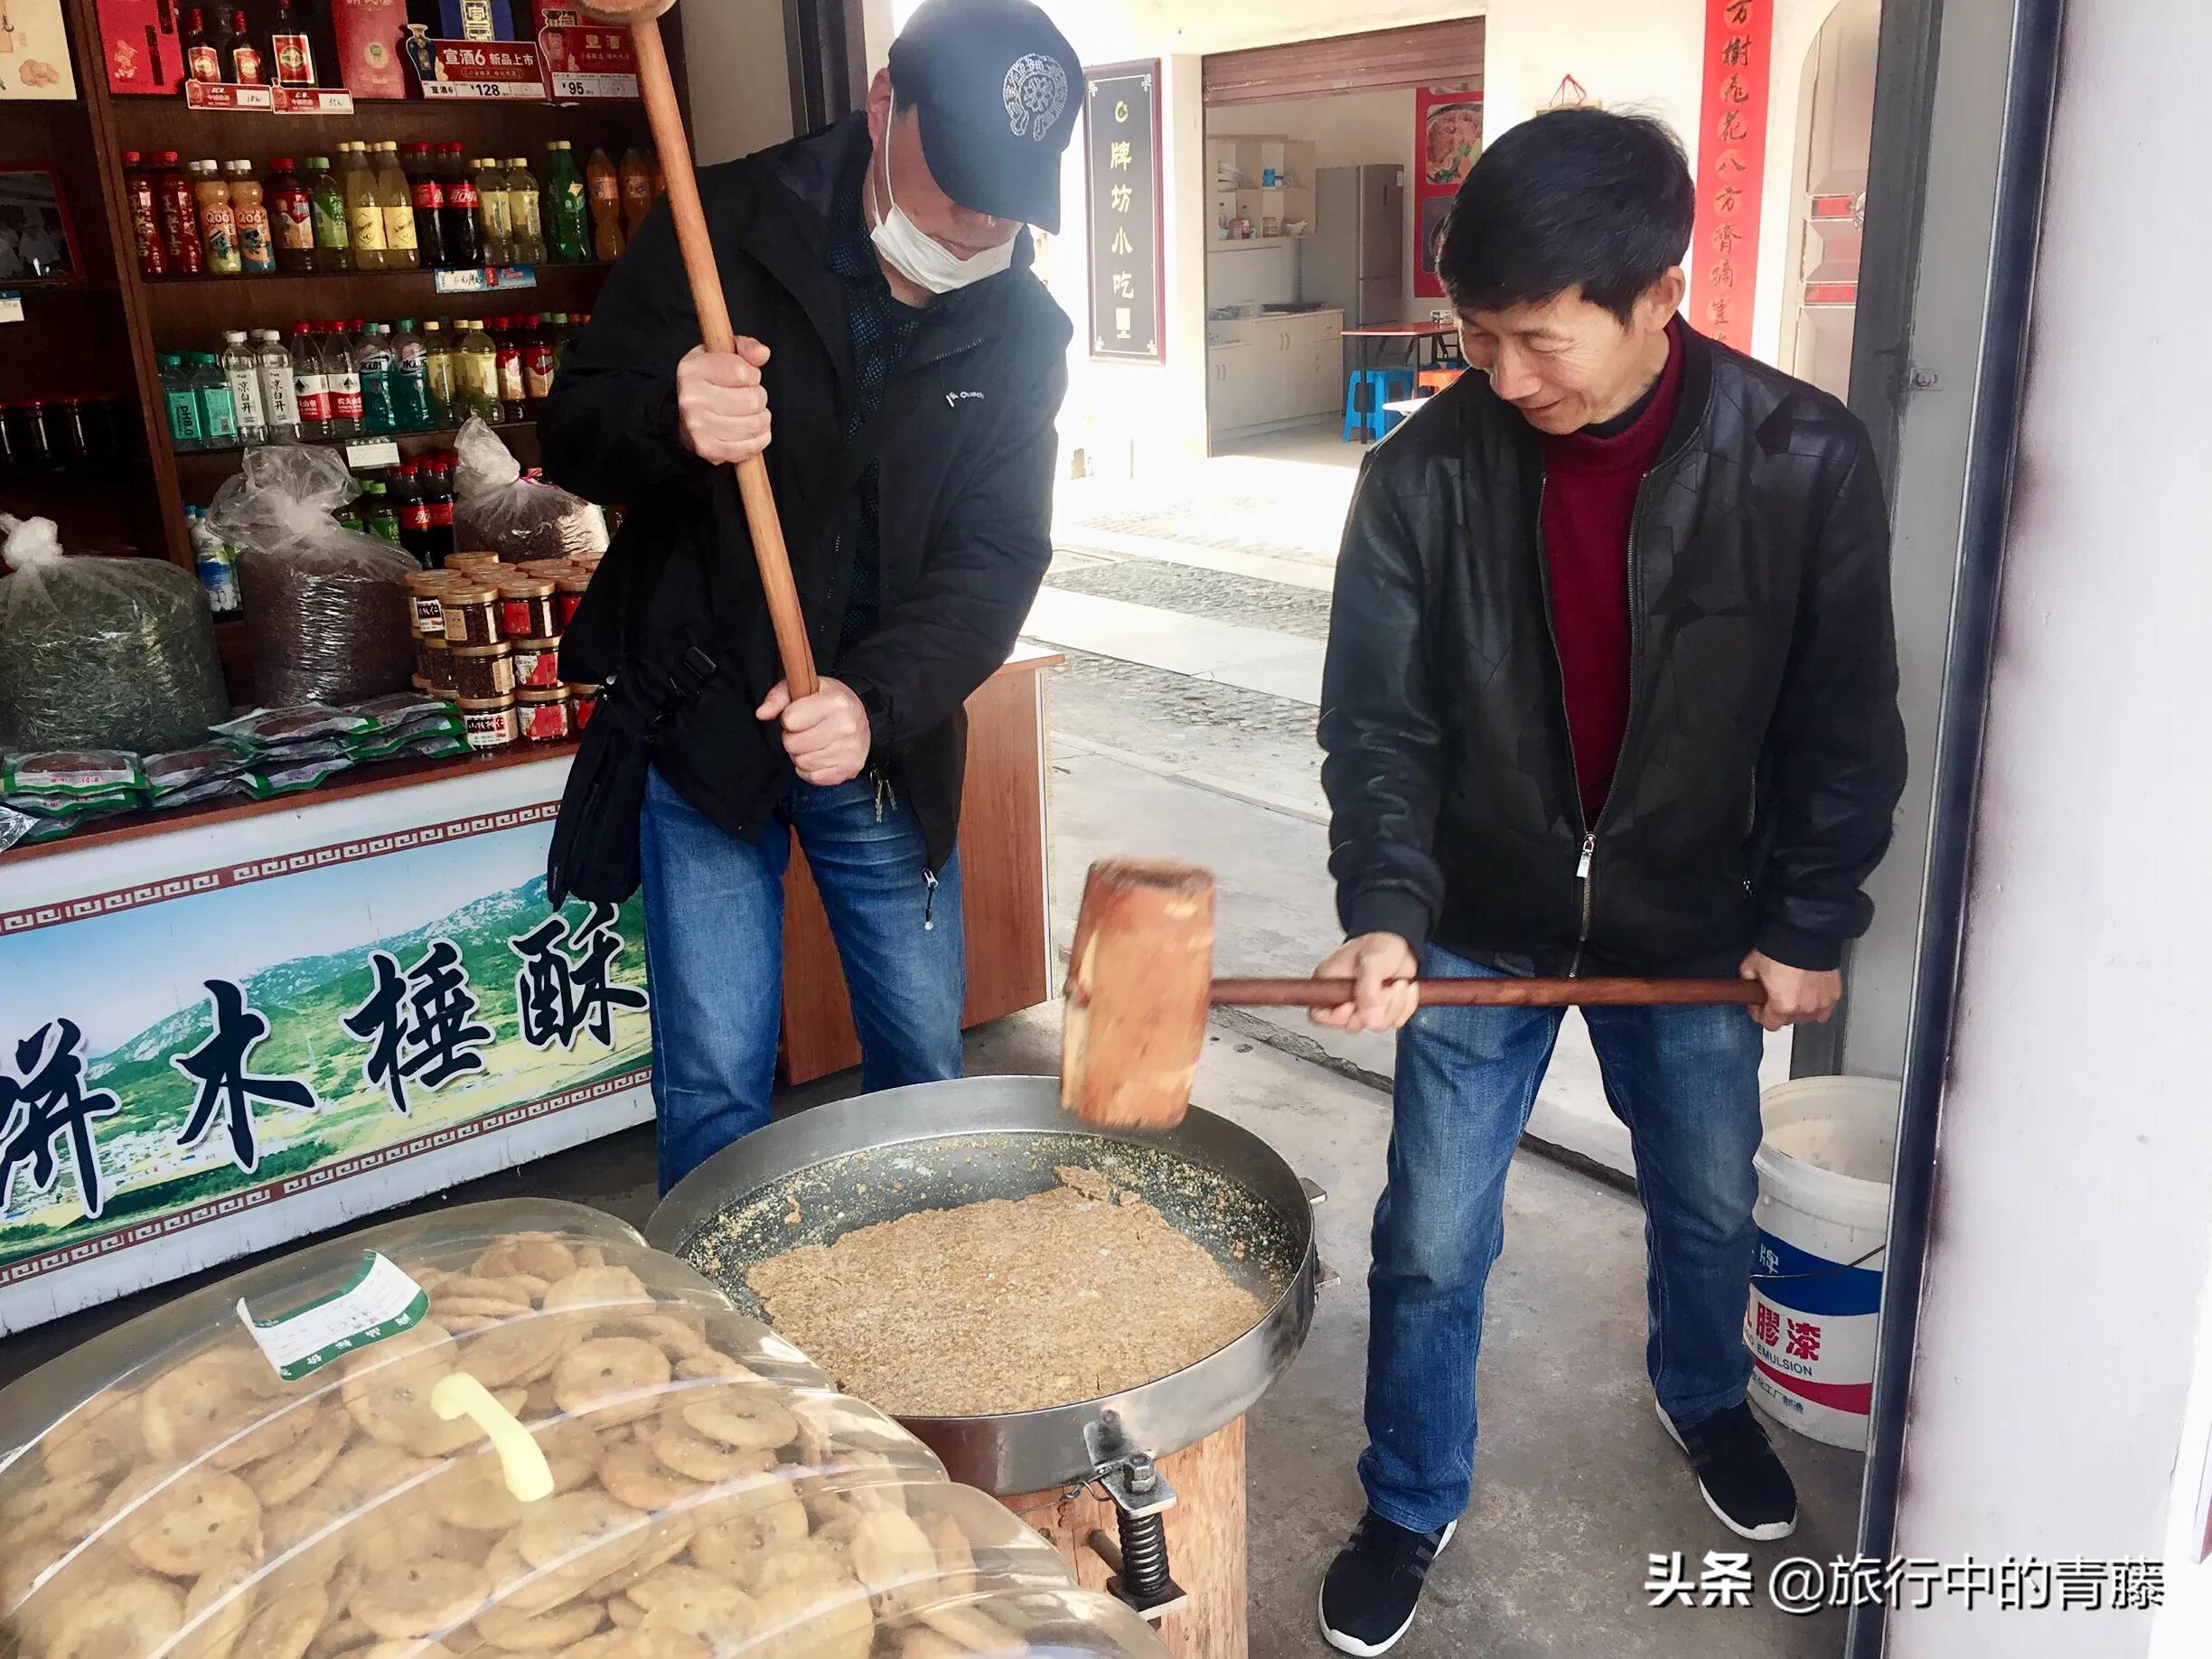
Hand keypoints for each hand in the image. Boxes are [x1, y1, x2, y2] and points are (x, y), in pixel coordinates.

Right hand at [675, 339, 771, 464]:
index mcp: (692, 369)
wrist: (687, 417)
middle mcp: (691, 398)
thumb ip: (746, 348)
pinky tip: (750, 432)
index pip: (743, 371)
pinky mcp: (708, 449)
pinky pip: (750, 447)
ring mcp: (698, 427)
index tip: (745, 378)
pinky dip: (759, 439)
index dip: (753, 375)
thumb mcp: (724, 355)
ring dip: (761, 419)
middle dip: (759, 398)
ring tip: (750, 414)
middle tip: (749, 398)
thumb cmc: (711, 383)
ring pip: (755, 424)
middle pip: (753, 401)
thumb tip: (762, 353)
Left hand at [757, 677, 871, 786]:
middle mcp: (846, 726)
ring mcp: (849, 750)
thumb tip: (762, 713)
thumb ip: (779, 697)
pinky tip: (821, 755)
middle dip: (793, 738)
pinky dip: (812, 769)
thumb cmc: (829, 702)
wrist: (861, 719)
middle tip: (806, 731)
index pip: (790, 719)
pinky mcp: (849, 769)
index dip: (789, 718)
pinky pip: (812, 776)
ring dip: (802, 754)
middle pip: (793, 744)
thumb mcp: (805, 688)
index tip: (800, 715)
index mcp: (836, 702)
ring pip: (801, 762)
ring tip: (814, 742)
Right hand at [1310, 933, 1420, 1032]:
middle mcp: (1344, 998)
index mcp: (1330, 983)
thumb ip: (1368, 990)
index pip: (1319, 1014)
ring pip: (1377, 1024)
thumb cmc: (1379, 943)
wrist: (1401, 942)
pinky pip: (1395, 1021)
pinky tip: (1405, 987)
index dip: (1337, 1016)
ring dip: (1395, 1004)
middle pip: (1353, 1023)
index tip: (1353, 1004)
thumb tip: (1369, 1017)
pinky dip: (1406, 1005)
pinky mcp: (1383, 1009)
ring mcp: (1365, 1005)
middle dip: (1376, 1007)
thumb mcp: (1371, 961)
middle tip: (1385, 988)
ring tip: (1397, 983)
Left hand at [1739, 950, 1841, 1031]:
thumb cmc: (1781, 949)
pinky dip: (1816, 1003)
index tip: (1760, 1005)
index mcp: (1782, 1006)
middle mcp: (1804, 1009)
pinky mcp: (1834, 994)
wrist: (1805, 936)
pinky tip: (1809, 993)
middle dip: (1779, 1009)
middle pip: (1788, 1020)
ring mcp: (1821, 1003)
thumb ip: (1747, 981)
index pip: (1769, 1024)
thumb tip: (1748, 985)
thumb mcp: (1751, 966)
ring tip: (1793, 991)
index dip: (1760, 1013)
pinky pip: (1824, 1009)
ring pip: (1807, 1016)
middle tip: (1776, 994)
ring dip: (1799, 1008)